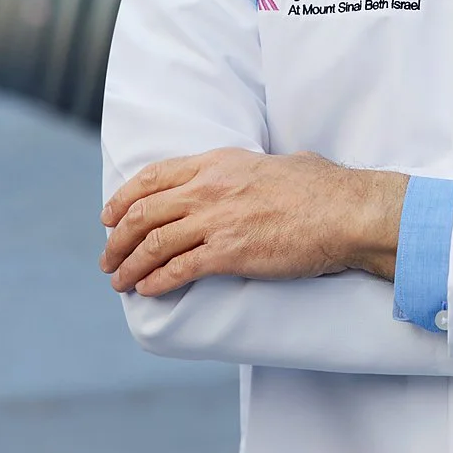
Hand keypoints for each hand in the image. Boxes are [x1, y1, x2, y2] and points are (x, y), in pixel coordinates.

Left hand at [100, 148, 407, 296]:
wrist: (345, 212)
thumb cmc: (323, 187)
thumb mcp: (280, 162)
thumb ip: (256, 168)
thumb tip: (261, 172)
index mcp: (219, 162)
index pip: (154, 177)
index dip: (123, 198)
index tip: (109, 216)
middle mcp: (209, 188)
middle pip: (144, 213)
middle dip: (117, 239)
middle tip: (107, 258)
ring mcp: (217, 220)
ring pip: (153, 244)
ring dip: (129, 266)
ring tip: (119, 281)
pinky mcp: (228, 253)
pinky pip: (178, 269)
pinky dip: (156, 282)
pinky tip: (147, 291)